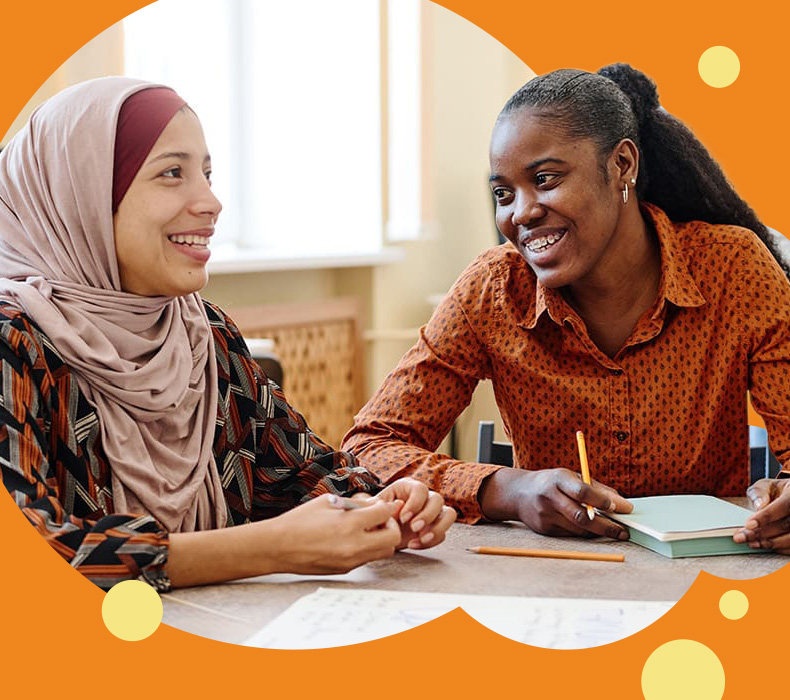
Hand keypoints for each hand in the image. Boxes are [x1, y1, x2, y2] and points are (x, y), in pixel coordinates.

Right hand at [264, 494, 401, 573]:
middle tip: (380, 519)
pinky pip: (367, 559)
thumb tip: (376, 503)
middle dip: (391, 526)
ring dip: (382, 539)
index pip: (385, 514)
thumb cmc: (300, 520)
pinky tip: (353, 539)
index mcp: (349, 524)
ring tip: (368, 530)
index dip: (389, 507)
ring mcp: (350, 561)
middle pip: (393, 538)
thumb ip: (355, 503)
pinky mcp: (345, 570)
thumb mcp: (328, 501)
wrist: (278, 547)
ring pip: (384, 552)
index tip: (387, 504)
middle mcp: (354, 545)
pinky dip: (368, 548)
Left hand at [373, 478, 456, 549]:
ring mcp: (432, 512)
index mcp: (408, 487)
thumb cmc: (376, 516)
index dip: (415, 503)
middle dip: (427, 515)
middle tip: (414, 528)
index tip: (404, 518)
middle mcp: (423, 497)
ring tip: (421, 538)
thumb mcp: (372, 509)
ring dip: (438, 528)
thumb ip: (379, 506)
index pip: (420, 489)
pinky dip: (431, 542)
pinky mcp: (435, 527)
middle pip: (438, 500)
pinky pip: (443, 533)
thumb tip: (396, 506)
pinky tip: (414, 544)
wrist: (377, 532)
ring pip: (449, 514)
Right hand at [479, 467, 632, 538]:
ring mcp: (545, 514)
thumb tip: (620, 502)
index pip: (582, 491)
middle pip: (581, 516)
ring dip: (597, 531)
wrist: (518, 493)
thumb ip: (595, 487)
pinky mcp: (544, 529)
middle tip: (623, 531)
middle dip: (606, 525)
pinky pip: (570, 534)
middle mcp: (549, 497)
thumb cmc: (551, 482)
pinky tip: (590, 529)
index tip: (620, 507)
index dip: (602, 500)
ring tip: (611, 529)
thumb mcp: (570, 476)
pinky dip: (583, 533)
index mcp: (558, 479)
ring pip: (578, 528)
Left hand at [733, 478, 789, 552]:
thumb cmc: (775, 492)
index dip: (765, 517)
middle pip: (786, 525)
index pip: (783, 506)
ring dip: (770, 543)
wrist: (788, 496)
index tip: (749, 525)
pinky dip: (779, 548)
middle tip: (743, 537)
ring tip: (752, 543)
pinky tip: (765, 545)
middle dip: (762, 533)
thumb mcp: (765, 486)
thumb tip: (760, 505)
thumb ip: (759, 493)